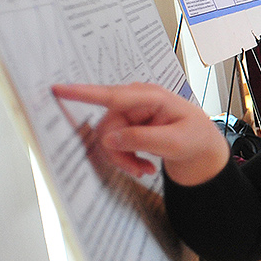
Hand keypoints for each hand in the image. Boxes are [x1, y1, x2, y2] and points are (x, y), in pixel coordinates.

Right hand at [50, 82, 230, 184]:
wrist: (202, 146)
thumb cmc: (195, 137)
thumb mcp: (175, 142)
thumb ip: (142, 138)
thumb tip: (109, 139)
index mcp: (151, 97)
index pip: (113, 95)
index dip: (83, 93)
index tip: (58, 89)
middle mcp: (136, 102)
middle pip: (108, 128)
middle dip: (119, 153)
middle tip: (140, 171)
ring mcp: (131, 114)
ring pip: (108, 140)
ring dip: (124, 160)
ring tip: (145, 170)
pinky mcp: (128, 126)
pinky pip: (114, 145)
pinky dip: (126, 159)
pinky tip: (144, 167)